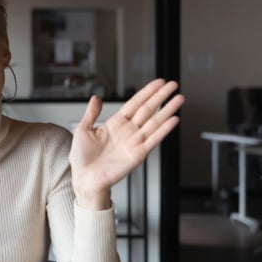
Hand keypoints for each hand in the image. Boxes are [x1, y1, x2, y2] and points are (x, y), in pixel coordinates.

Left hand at [70, 79, 184, 209]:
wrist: (84, 179)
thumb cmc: (82, 158)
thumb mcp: (82, 130)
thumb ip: (91, 113)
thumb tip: (96, 97)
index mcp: (115, 124)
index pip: (135, 103)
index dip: (147, 92)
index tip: (158, 83)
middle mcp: (127, 131)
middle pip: (148, 109)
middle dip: (161, 96)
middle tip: (174, 85)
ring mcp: (134, 142)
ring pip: (154, 122)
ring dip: (168, 110)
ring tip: (179, 99)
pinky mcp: (138, 154)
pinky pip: (153, 139)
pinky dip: (164, 130)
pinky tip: (173, 119)